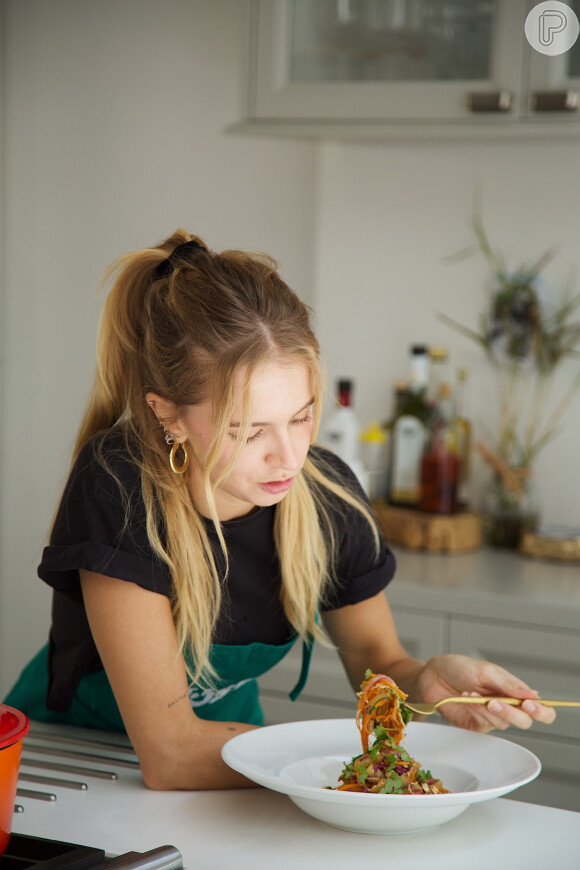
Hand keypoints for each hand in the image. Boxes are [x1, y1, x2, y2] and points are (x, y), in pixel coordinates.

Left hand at [415, 654, 556, 732]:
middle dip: (511, 713)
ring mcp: (491, 717)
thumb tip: (535, 695)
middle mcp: (506, 705)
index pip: (539, 707)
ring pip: (503, 723)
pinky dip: (477, 711)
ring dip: (487, 708)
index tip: (530, 706)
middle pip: (525, 721)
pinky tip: (467, 698)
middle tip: (495, 702)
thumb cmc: (460, 668)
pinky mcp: (477, 726)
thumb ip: (509, 685)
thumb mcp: (486, 670)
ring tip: (471, 692)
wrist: (433, 675)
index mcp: (513, 690)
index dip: (542, 711)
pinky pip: (485, 725)